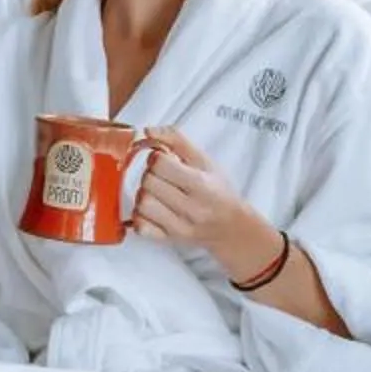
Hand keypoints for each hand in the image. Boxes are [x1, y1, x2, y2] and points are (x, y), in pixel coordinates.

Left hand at [130, 127, 277, 281]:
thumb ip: (176, 140)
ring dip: (144, 195)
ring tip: (157, 193)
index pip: (160, 164)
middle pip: (148, 183)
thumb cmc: (218, 190)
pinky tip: (152, 210)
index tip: (165, 160)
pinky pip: (140, 227)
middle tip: (162, 177)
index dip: (157, 158)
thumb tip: (147, 131)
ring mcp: (178, 227)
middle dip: (150, 175)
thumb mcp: (204, 160)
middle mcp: (190, 208)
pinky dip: (141, 216)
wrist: (231, 226)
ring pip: (141, 204)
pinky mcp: (168, 240)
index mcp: (201, 185)